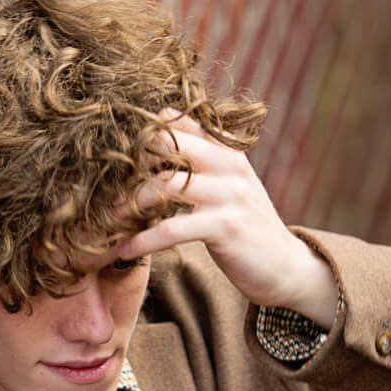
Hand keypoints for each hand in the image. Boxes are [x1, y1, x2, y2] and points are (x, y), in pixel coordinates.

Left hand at [117, 114, 336, 326]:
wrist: (286, 268)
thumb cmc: (247, 231)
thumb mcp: (228, 191)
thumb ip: (201, 169)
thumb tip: (156, 156)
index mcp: (226, 151)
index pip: (177, 123)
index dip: (142, 135)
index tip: (115, 158)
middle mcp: (229, 165)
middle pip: (168, 144)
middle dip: (131, 164)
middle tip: (103, 185)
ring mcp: (229, 194)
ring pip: (166, 184)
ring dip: (130, 203)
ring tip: (107, 219)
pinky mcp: (225, 226)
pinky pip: (173, 228)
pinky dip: (143, 240)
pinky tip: (125, 250)